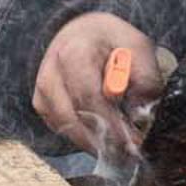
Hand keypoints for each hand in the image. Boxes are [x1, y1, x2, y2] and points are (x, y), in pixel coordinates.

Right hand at [33, 11, 157, 154]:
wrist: (81, 31)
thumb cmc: (110, 40)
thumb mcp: (137, 46)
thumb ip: (144, 77)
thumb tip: (141, 113)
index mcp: (75, 52)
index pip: (89, 97)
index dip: (110, 124)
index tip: (132, 143)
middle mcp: (51, 72)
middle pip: (73, 119)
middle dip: (103, 141)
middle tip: (129, 154)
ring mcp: (42, 89)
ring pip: (66, 128)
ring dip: (94, 143)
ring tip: (121, 149)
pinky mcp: (41, 104)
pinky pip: (62, 128)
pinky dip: (83, 137)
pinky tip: (103, 136)